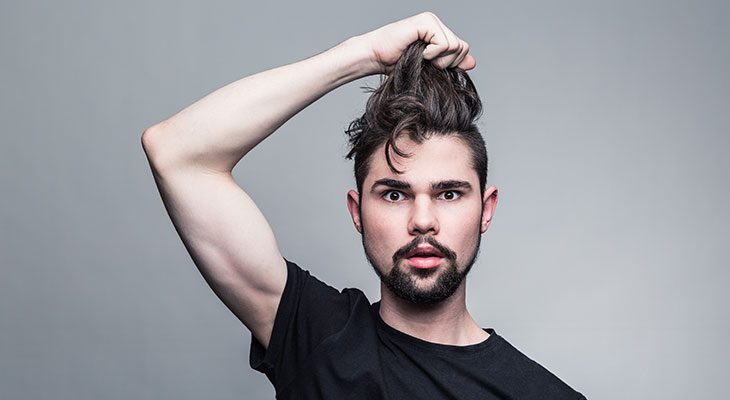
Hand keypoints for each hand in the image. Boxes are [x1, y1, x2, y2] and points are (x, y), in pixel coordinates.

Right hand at [358, 12, 474, 74]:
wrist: (374, 58)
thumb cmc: (395, 64)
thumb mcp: (429, 67)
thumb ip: (451, 63)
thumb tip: (473, 62)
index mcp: (439, 33)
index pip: (463, 49)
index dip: (452, 63)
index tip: (433, 66)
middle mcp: (437, 24)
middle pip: (462, 48)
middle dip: (447, 62)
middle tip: (427, 62)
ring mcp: (431, 21)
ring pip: (455, 46)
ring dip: (439, 58)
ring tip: (422, 57)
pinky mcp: (426, 22)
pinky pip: (444, 43)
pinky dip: (432, 53)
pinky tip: (419, 52)